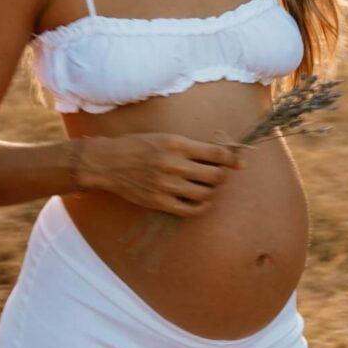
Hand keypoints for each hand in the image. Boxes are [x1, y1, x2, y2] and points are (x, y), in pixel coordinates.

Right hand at [77, 132, 243, 217]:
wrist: (109, 163)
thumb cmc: (139, 146)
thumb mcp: (165, 137)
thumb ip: (193, 146)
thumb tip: (224, 156)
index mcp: (177, 144)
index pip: (216, 154)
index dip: (232, 159)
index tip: (238, 162)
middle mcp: (173, 164)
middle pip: (215, 176)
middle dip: (221, 176)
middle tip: (217, 174)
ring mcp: (166, 185)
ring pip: (205, 194)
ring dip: (211, 191)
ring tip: (206, 187)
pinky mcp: (159, 202)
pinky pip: (190, 210)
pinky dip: (200, 207)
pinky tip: (199, 201)